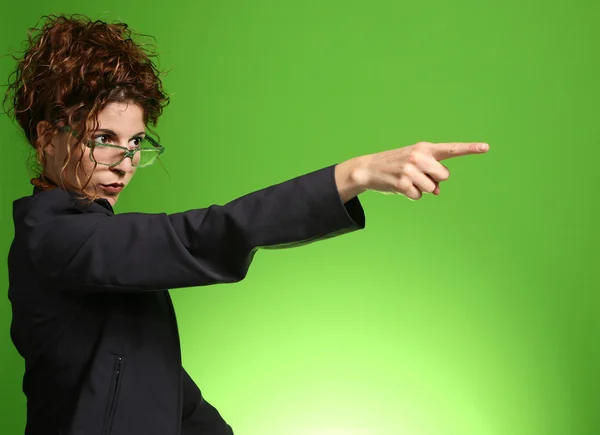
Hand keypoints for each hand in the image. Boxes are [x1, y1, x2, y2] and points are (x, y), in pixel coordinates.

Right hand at [335, 142, 488, 201]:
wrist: (368, 168)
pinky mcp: (402, 182)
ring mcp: (410, 169)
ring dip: (421, 188)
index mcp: (425, 148)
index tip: (486, 147)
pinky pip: (418, 196)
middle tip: (417, 175)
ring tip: (406, 180)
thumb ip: (431, 172)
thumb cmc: (396, 165)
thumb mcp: (414, 163)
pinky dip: (411, 195)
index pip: (451, 149)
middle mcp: (419, 156)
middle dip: (434, 179)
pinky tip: (400, 186)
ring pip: (431, 188)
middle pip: (444, 176)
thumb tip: (438, 190)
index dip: (470, 149)